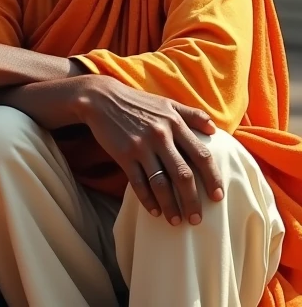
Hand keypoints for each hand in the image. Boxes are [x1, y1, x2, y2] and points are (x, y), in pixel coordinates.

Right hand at [75, 77, 222, 224]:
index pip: (201, 155)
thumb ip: (192, 114)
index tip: (218, 197)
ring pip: (161, 184)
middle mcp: (160, 135)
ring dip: (171, 206)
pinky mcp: (124, 155)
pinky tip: (155, 212)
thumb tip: (214, 130)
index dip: (212, 178)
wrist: (102, 98)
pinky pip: (138, 184)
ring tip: (177, 222)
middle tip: (197, 220)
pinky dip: (148, 200)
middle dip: (192, 201)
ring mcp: (141, 146)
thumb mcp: (167, 103)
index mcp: (174, 123)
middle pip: (183, 175)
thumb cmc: (139, 103)